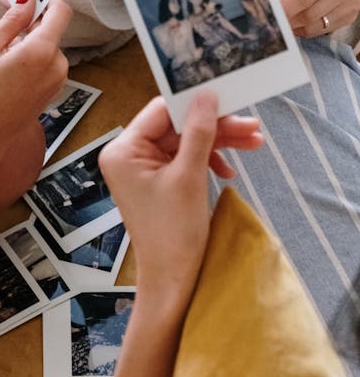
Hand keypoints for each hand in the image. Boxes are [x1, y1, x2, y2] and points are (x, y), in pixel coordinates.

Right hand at [0, 0, 70, 153]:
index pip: (60, 11)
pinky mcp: (48, 93)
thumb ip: (12, 19)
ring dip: (10, 44)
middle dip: (18, 24)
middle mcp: (56, 66)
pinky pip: (35, 67)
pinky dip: (15, 61)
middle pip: (45, 31)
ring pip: (36, 49)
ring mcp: (54, 82)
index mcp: (43, 52)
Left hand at [98, 92, 262, 314]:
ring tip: (254, 143)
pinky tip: (229, 170)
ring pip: (185, 142)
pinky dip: (209, 160)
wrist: (173, 280)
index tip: (228, 99)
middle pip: (176, 126)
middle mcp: (128, 155)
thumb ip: (199, 133)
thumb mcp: (190, 177)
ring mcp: (142, 168)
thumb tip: (207, 96)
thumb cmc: (173, 234)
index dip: (195, 104)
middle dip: (215, 126)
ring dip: (218, 142)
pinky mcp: (158, 180)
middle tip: (251, 126)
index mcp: (123, 151)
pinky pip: (185, 159)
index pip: (161, 112)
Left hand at [275, 0, 359, 36]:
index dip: (287, 8)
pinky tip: (299, 20)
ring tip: (287, 17)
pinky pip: (324, 30)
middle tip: (275, 19)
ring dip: (297, 26)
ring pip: (318, 25)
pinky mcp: (352, 14)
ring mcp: (354, 1)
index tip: (273, 15)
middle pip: (312, 12)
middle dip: (289, 19)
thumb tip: (275, 7)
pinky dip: (307, 28)